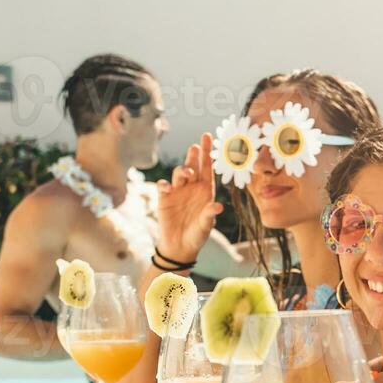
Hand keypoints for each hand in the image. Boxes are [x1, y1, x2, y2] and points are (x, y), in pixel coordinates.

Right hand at [156, 133, 221, 262]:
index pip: (207, 168)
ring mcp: (178, 191)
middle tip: (196, 145)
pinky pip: (164, 186)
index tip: (207, 137)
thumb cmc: (197, 234)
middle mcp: (192, 187)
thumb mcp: (205, 225)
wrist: (180, 246)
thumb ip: (210, 215)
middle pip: (193, 166)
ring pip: (179, 174)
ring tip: (187, 173)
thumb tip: (218, 206)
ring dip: (182, 171)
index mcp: (206, 191)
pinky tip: (168, 187)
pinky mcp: (165, 197)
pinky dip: (165, 184)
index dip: (207, 153)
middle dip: (194, 155)